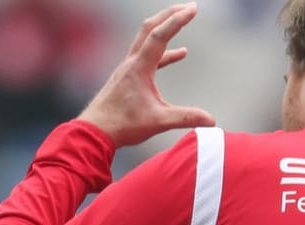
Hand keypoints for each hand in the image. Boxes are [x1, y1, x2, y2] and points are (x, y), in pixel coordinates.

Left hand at [78, 4, 216, 147]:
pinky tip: (179, 55)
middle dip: (170, 14)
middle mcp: (132, 63)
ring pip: (147, 39)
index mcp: (139, 68)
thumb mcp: (157, 121)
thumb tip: (211, 120)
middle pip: (150, 28)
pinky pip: (149, 56)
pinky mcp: (127, 77)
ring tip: (183, 20)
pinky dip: (165, 52)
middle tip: (189, 6)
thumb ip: (184, 117)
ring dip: (165, 28)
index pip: (160, 35)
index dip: (178, 20)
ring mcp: (128, 68)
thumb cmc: (121, 125)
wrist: (94, 131)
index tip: (193, 9)